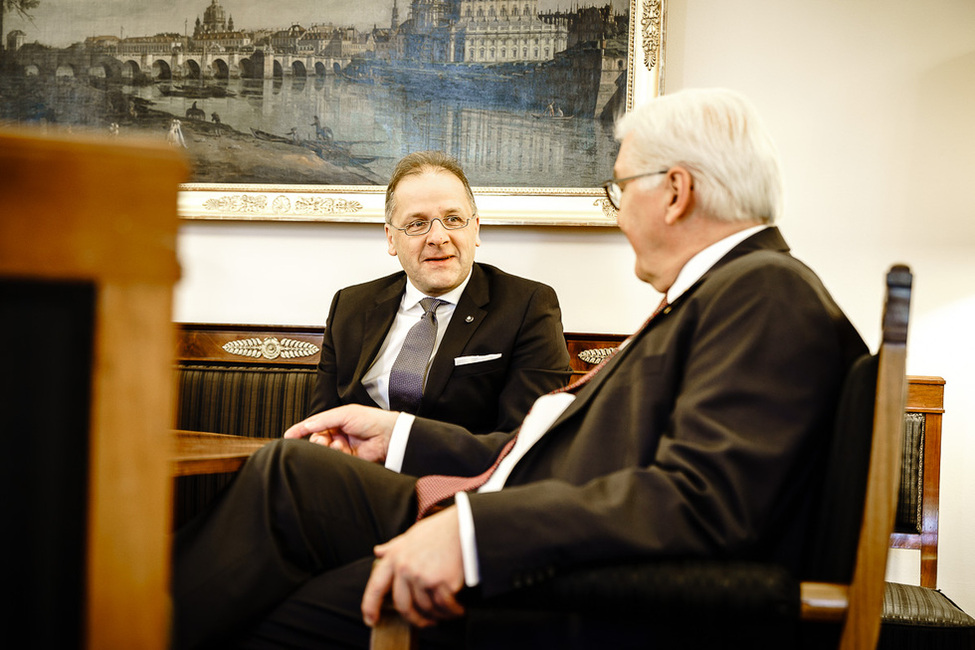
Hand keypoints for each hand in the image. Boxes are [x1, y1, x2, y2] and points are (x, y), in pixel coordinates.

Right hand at [283, 404, 398, 462]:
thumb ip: (323, 420)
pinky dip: (335, 455)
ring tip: (338, 444)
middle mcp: (337, 435)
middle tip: (322, 440)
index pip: (313, 426)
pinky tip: (343, 450)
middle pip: (316, 440)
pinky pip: (334, 460)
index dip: (301, 430)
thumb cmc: (370, 419)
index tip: (288, 436)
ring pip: (324, 451)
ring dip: (327, 448)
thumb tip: (306, 426)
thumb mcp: (344, 414)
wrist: (388, 434)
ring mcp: (342, 447)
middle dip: (317, 441)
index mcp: (335, 422)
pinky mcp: (347, 460)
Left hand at [361, 507, 465, 627]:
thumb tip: (378, 551)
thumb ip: (394, 546)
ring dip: (438, 615)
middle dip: (415, 619)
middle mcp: (405, 568)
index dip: (370, 606)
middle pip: (403, 606)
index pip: (376, 587)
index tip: (371, 620)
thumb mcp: (412, 535)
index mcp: (395, 557)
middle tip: (426, 623)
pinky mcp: (440, 582)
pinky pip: (444, 606)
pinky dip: (452, 612)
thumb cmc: (441, 529)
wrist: (465, 526)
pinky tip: (458, 610)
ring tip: (447, 613)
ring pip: (426, 608)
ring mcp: (422, 576)